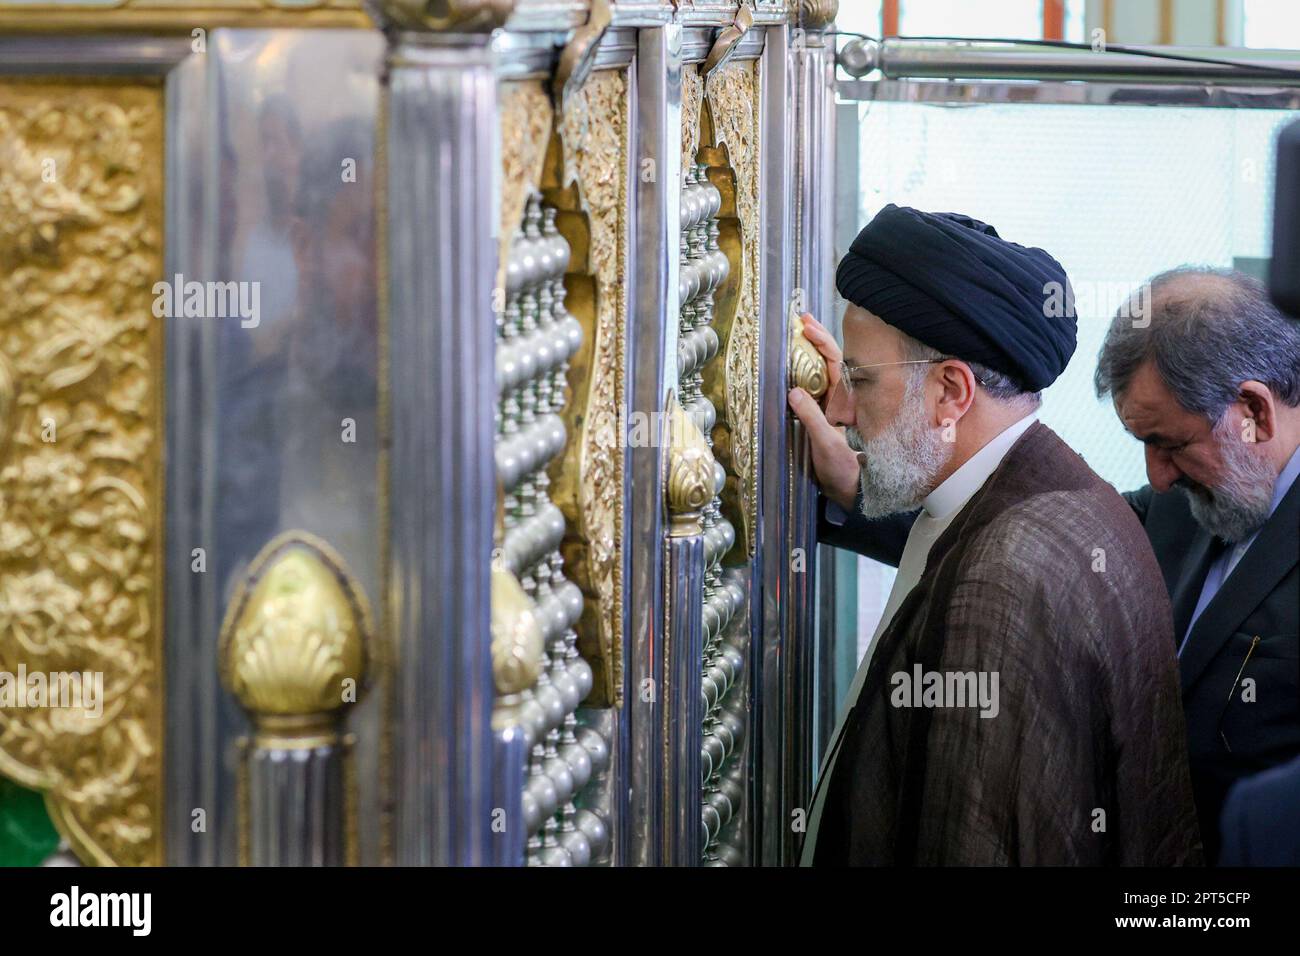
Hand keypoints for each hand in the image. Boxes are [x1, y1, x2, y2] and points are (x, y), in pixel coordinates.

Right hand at [787, 314, 859, 510]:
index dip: (820, 341)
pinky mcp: (823, 419)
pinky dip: (803, 375)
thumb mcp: (827, 445)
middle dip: (815, 340)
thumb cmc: (846, 471)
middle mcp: (840, 400)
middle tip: (800, 320)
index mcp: (846, 401)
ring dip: (808, 355)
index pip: (834, 362)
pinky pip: (813, 391)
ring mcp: (832, 409)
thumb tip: (793, 392)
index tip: (806, 324)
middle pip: (828, 362)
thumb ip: (812, 419)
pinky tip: (793, 367)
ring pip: (820, 375)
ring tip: (796, 335)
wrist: (854, 492)